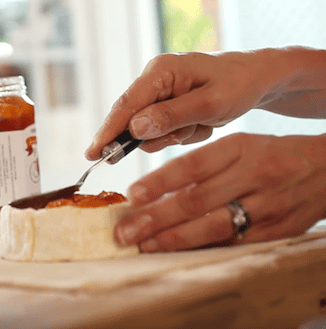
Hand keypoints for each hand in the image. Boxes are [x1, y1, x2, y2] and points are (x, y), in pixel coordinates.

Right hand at [85, 47, 325, 158]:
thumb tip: (134, 128)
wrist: (258, 80)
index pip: (127, 104)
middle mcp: (154, 79)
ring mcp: (160, 93)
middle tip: (168, 141)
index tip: (93, 154)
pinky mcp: (167, 105)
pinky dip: (182, 134)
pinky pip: (163, 131)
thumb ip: (171, 116)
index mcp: (160, 71)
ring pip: (149, 130)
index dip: (108, 131)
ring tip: (202, 125)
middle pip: (133, 119)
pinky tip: (202, 124)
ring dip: (175, 136)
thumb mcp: (210, 103)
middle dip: (150, 136)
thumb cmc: (238, 85)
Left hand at [113, 133, 325, 251]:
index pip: (193, 166)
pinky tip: (177, 254)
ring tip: (144, 245)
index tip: (132, 195)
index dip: (160, 182)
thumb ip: (201, 165)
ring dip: (174, 239)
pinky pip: (234, 244)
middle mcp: (253, 176)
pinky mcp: (276, 232)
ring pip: (214, 227)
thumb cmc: (270, 155)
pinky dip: (203, 250)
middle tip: (125, 231)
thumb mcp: (238, 146)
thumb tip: (155, 189)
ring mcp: (266, 206)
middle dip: (156, 218)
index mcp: (240, 148)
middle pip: (197, 200)